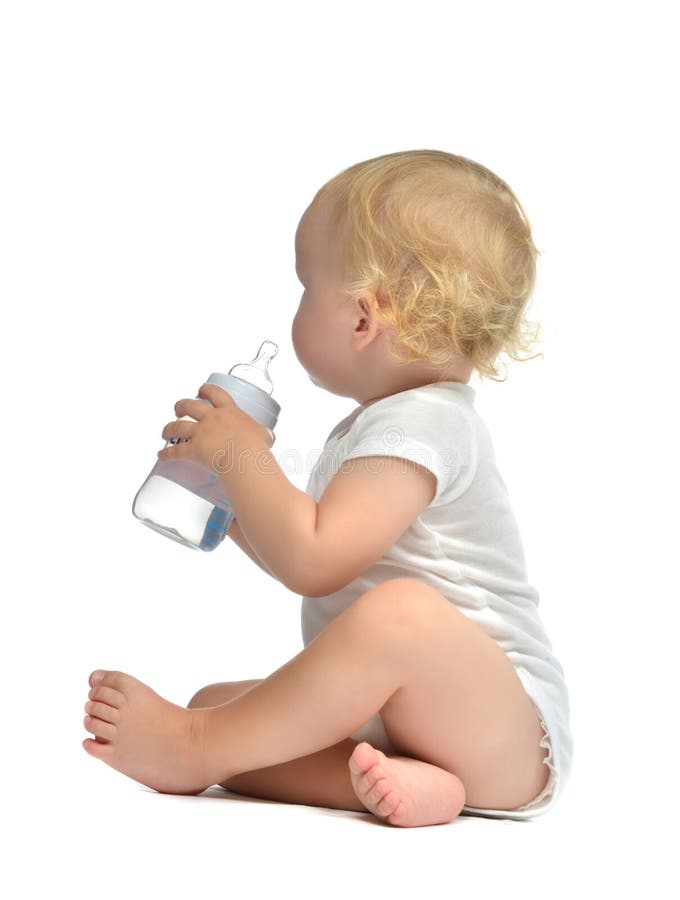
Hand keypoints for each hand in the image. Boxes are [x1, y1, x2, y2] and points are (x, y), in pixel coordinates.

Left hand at [157, 382, 274, 472]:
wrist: (246, 460)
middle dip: (180, 406)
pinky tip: (161, 455)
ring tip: (165, 432)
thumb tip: (268, 437)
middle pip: (189, 405)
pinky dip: (166, 453)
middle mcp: (211, 418)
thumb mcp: (264, 435)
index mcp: (229, 411)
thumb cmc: (257, 447)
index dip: (204, 390)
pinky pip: (175, 451)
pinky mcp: (193, 449)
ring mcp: (201, 433)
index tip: (200, 391)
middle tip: (178, 410)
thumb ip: (263, 433)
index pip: (214, 393)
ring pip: (177, 426)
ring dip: (168, 428)